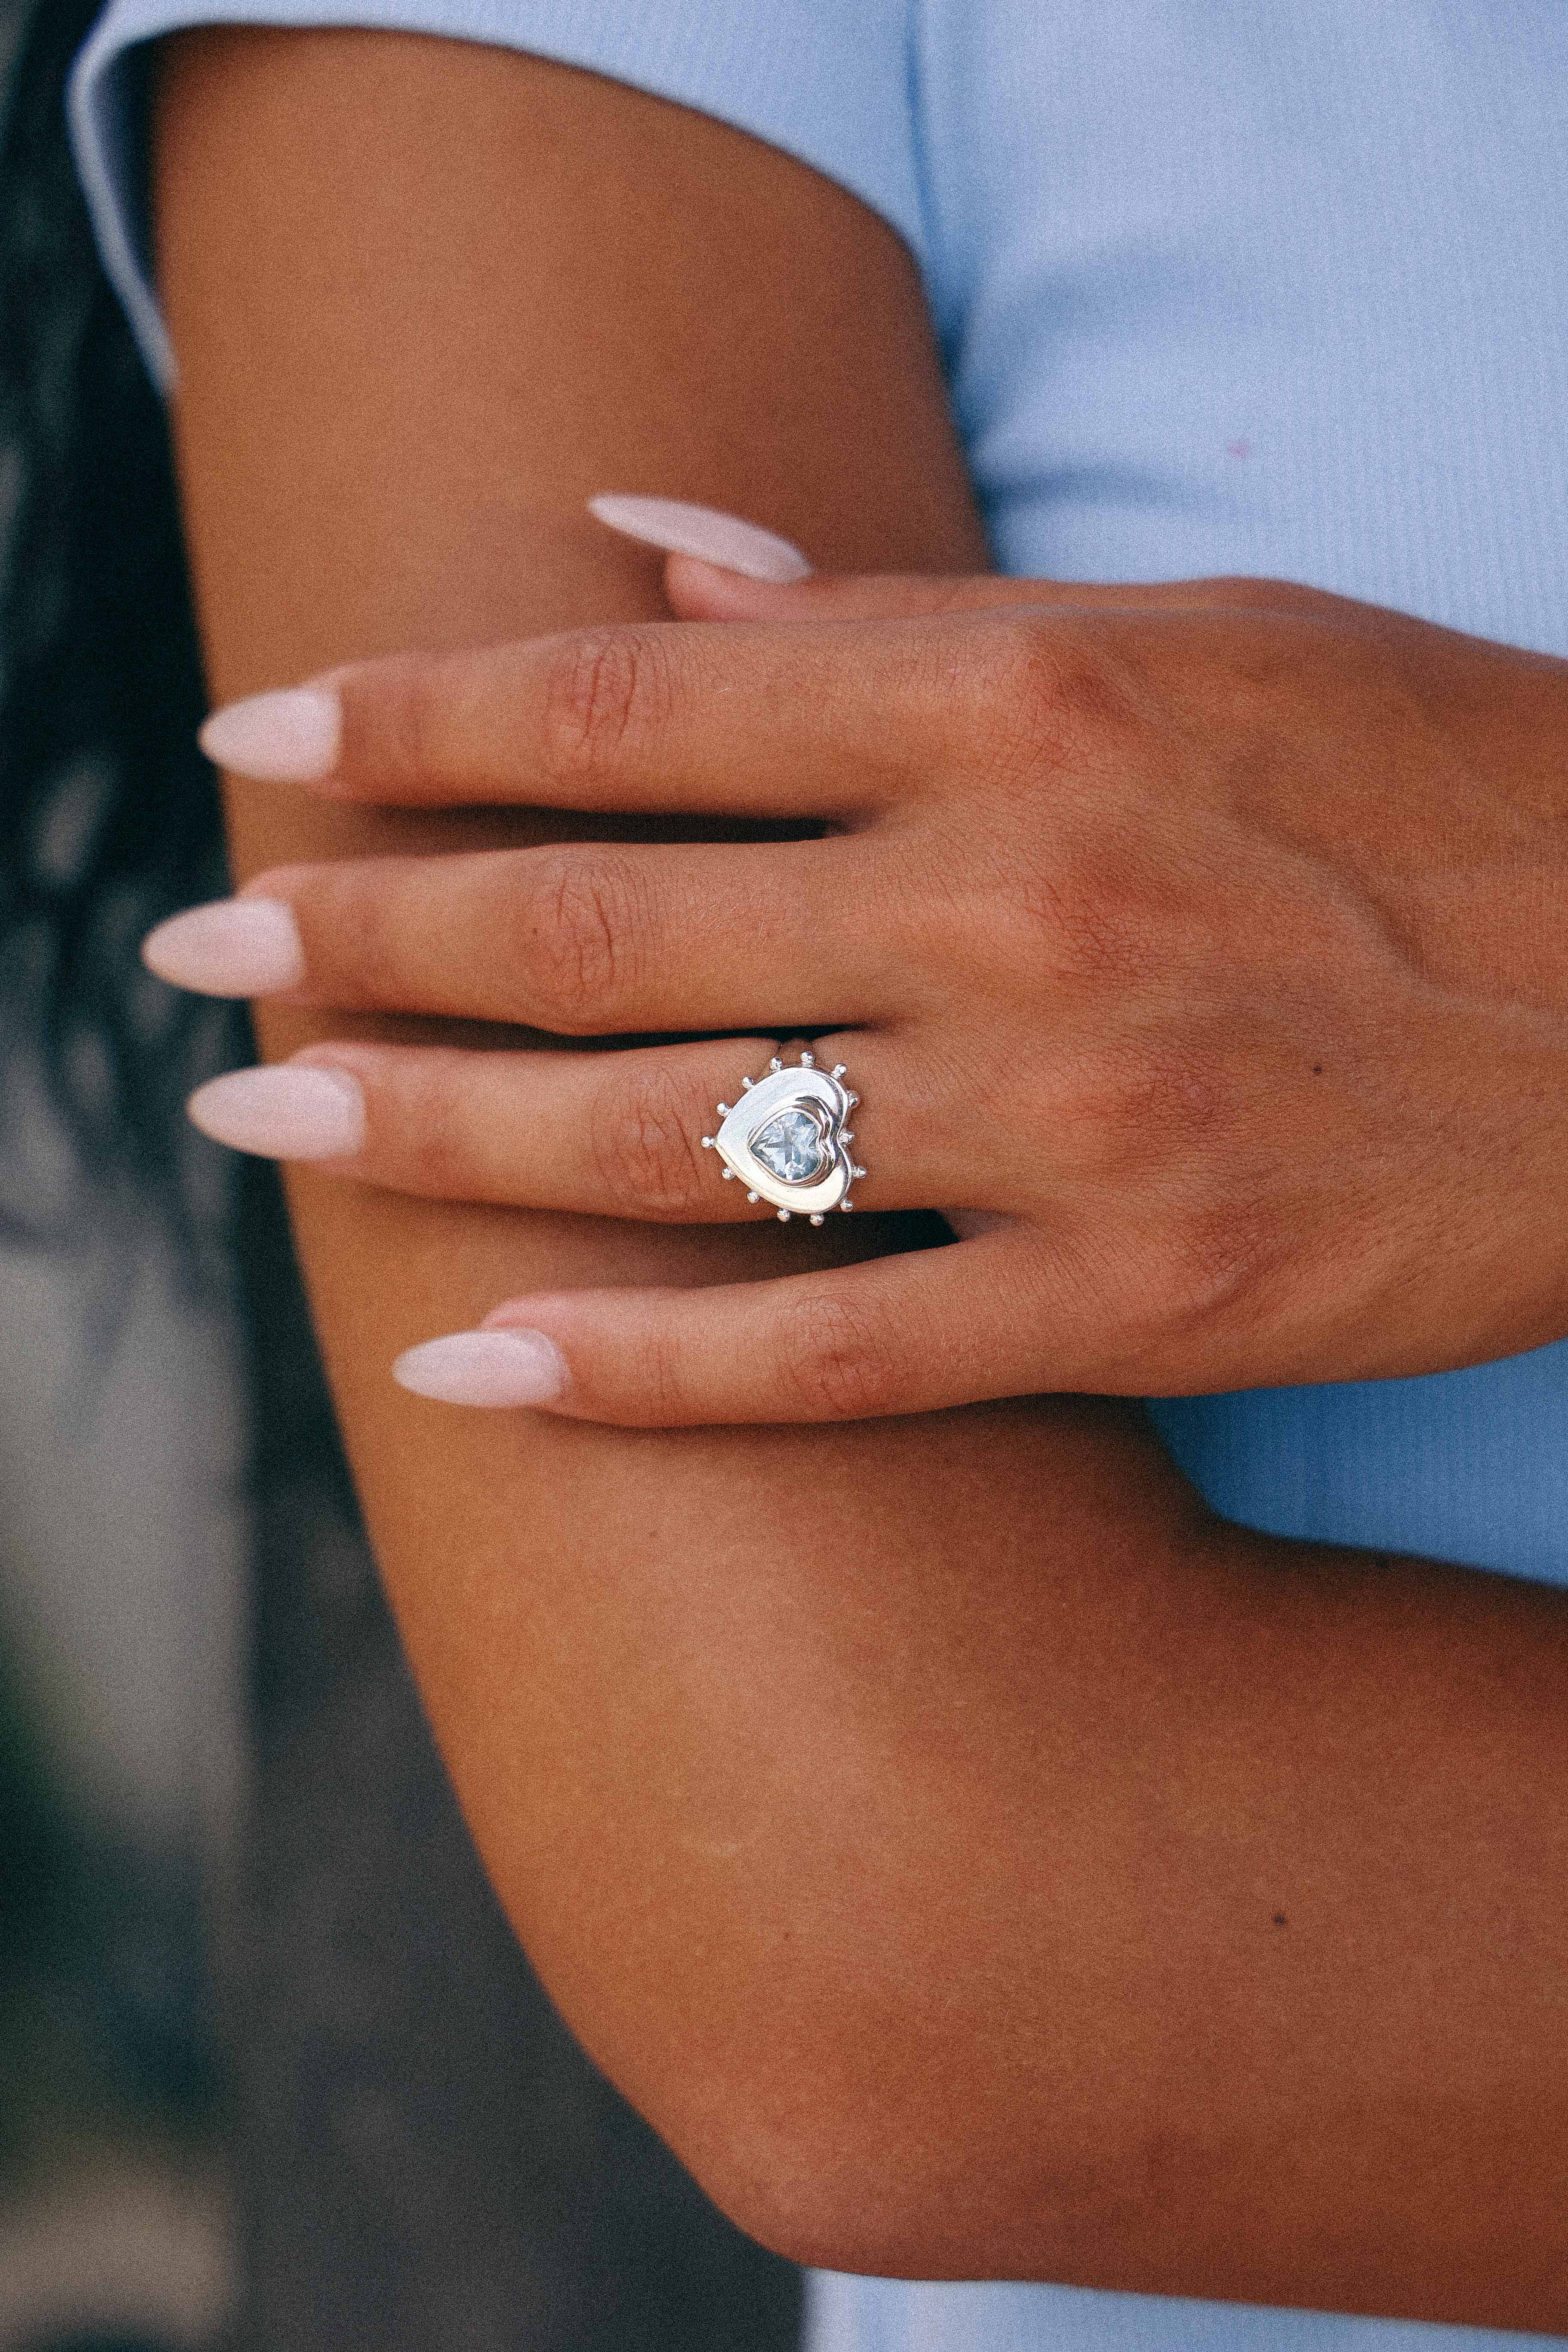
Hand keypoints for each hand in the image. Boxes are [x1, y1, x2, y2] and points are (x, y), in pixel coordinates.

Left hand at [150, 555, 1567, 1424]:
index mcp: (1030, 699)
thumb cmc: (1433, 778)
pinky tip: (468, 1367)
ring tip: (262, 1134)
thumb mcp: (1189, 629)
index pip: (629, 703)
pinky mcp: (1142, 1297)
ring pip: (675, 1139)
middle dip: (361, 936)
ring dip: (432, 1138)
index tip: (258, 747)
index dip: (413, 720)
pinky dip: (641, 1372)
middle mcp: (1021, 898)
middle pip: (600, 923)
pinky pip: (837, 1354)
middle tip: (196, 957)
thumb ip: (892, 614)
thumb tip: (640, 566)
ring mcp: (1077, 1116)